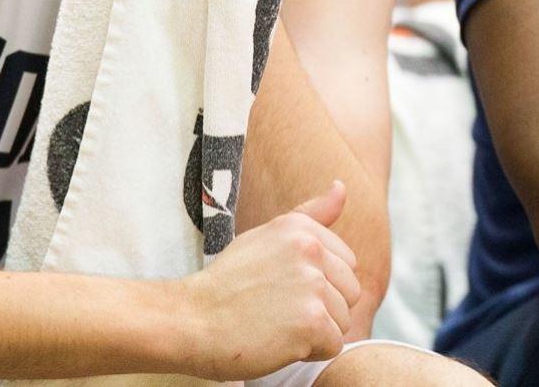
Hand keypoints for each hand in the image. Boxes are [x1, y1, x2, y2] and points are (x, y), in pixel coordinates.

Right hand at [180, 180, 360, 380]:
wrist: (188, 321)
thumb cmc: (227, 284)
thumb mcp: (267, 236)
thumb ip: (311, 215)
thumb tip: (342, 186)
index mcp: (301, 228)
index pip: (347, 264)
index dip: (321, 284)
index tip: (283, 289)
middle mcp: (311, 250)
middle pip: (349, 292)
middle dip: (323, 308)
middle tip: (279, 311)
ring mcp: (312, 285)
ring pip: (343, 320)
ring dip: (315, 332)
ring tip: (276, 325)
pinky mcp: (311, 321)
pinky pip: (333, 345)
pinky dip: (310, 351)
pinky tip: (279, 342)